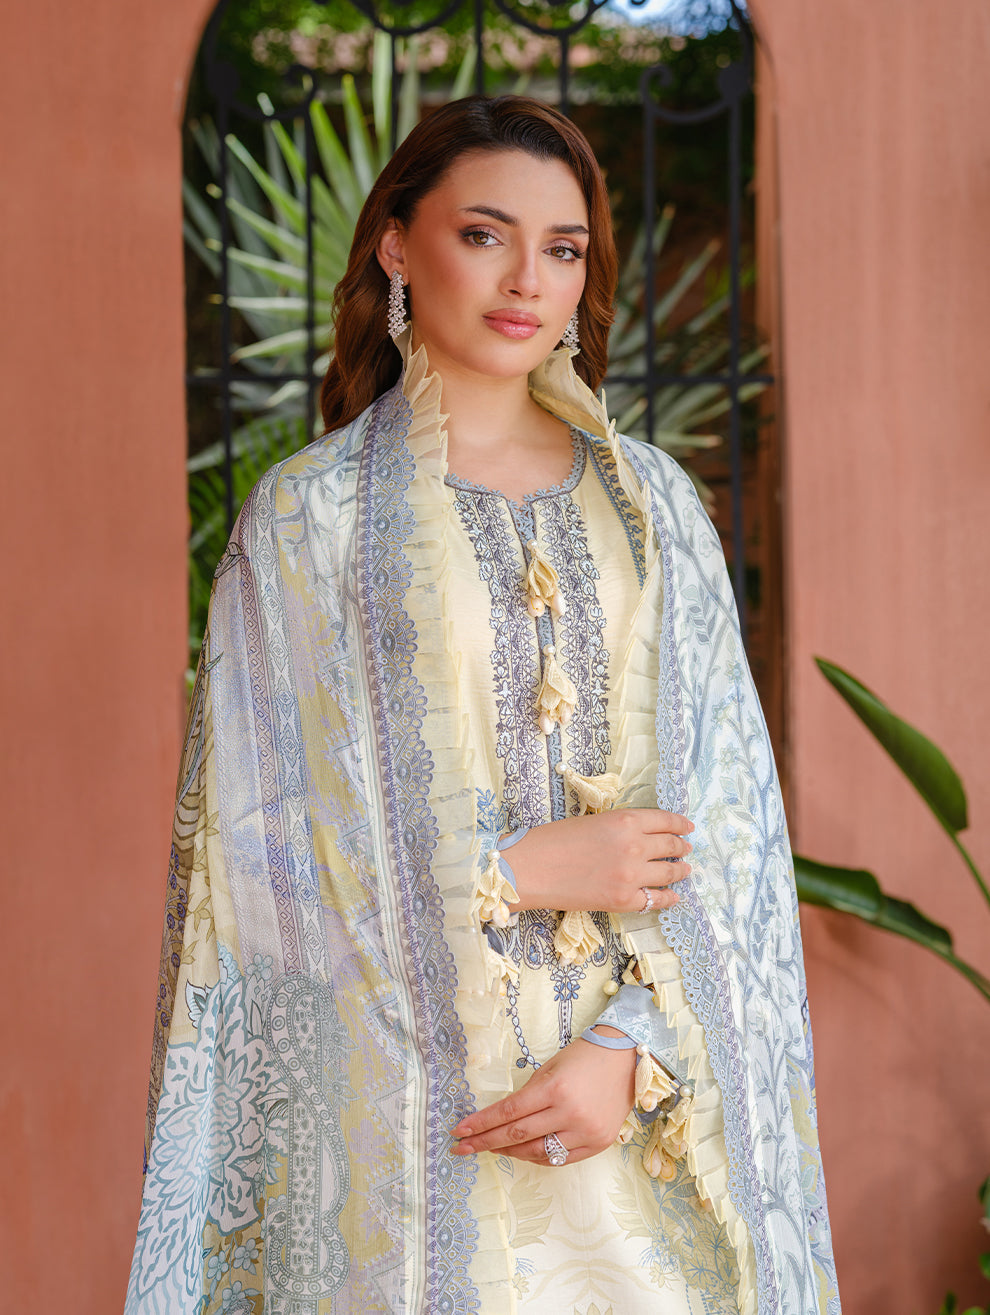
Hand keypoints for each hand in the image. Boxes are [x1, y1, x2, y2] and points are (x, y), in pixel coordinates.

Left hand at [450, 1038, 636, 1164]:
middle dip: (486, 1142)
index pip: (509, 1112)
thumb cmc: (582, 1057)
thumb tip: (502, 1120)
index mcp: (555, 1088)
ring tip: (491, 1147)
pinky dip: (538, 1157)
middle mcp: (570, 1113)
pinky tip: (522, 1152)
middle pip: (518, 1135)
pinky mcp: (598, 1144)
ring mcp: (586, 1132)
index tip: (459, 1131)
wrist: (625, 1059)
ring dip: (510, 1151)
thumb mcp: (550, 1068)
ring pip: (537, 1152)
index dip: (481, 1123)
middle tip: (463, 1147)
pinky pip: (560, 1159)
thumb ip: (528, 1095)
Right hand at [506, 808, 692, 913]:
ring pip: (669, 873)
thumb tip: (642, 837)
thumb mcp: (593, 821)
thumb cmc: (553, 840)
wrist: (530, 868)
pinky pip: (656, 900)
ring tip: (684, 870)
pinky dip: (669, 897)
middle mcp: (634, 846)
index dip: (680, 824)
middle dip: (681, 846)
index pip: (665, 821)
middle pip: (670, 846)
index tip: (687, 827)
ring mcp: (631, 875)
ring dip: (680, 871)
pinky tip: (673, 895)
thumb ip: (621, 828)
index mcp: (625, 820)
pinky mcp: (623, 900)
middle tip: (686, 848)